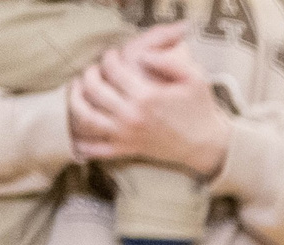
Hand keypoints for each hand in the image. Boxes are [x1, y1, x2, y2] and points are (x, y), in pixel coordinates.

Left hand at [69, 28, 230, 178]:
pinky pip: (97, 149)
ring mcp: (127, 134)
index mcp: (146, 96)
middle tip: (95, 71)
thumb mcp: (195, 79)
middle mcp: (132, 115)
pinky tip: (79, 133)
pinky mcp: (128, 149)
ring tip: (79, 91)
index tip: (112, 56)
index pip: (112, 68)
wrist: (208, 146)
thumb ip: (169, 62)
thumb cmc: (201, 110)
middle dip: (89, 74)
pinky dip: (83, 144)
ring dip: (76, 100)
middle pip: (93, 88)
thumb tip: (144, 56)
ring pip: (86, 116)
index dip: (109, 57)